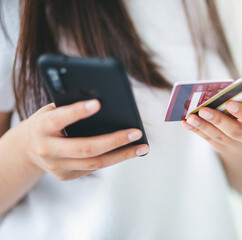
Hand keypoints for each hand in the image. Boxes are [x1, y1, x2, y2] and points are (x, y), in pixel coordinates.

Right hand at [23, 99, 148, 180]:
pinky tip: (129, 151)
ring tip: (142, 147)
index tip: (98, 103)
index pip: (60, 118)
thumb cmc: (49, 121)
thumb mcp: (53, 109)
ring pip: (95, 163)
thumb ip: (71, 105)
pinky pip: (93, 168)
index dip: (78, 111)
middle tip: (136, 132)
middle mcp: (47, 150)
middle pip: (85, 148)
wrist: (28, 149)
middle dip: (114, 141)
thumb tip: (105, 100)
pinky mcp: (66, 176)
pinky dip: (113, 159)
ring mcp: (56, 167)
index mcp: (41, 127)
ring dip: (122, 155)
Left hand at [182, 101, 241, 154]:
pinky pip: (210, 140)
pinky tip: (187, 123)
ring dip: (203, 126)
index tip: (229, 103)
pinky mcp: (224, 149)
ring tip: (190, 117)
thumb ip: (239, 97)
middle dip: (218, 120)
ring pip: (220, 138)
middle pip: (236, 132)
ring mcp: (238, 147)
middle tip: (203, 110)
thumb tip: (215, 92)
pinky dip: (197, 130)